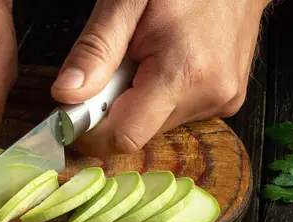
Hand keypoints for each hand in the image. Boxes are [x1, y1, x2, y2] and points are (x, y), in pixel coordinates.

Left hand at [52, 0, 270, 156]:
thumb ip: (96, 50)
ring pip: (153, 125)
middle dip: (113, 107)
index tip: (74, 111)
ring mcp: (221, 101)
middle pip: (136, 132)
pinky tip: (164, 63)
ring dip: (136, 100)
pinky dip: (157, 96)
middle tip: (116, 65)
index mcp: (183, 73)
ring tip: (145, 57)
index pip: (124, 137)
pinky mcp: (225, 101)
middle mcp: (208, 96)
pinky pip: (173, 113)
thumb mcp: (126, 1)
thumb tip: (66, 95)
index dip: (90, 131)